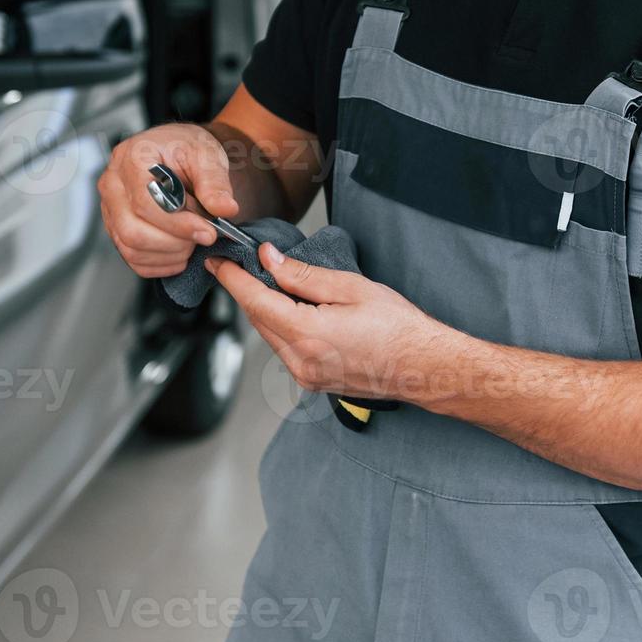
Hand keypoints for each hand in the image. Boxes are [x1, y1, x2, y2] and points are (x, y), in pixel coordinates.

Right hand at [98, 123, 237, 278]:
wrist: (184, 155)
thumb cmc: (189, 150)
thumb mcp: (208, 156)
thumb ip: (215, 183)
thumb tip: (224, 208)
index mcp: (131, 157)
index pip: (145, 202)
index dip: (177, 224)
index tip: (207, 231)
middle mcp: (113, 184)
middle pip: (132, 230)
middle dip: (174, 242)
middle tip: (203, 235)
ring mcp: (111, 209)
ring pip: (131, 248)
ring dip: (170, 253)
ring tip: (193, 240)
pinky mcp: (116, 229)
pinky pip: (133, 258)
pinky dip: (162, 263)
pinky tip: (181, 250)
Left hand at [207, 243, 449, 402]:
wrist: (424, 367)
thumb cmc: (399, 328)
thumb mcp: (351, 288)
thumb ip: (303, 275)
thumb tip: (269, 260)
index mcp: (308, 335)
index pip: (256, 302)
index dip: (233, 280)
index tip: (218, 263)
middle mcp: (301, 361)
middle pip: (259, 319)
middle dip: (249, 291)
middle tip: (246, 263)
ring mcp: (305, 376)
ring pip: (270, 335)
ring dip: (267, 309)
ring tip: (276, 282)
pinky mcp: (312, 381)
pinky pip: (285, 349)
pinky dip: (282, 326)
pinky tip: (295, 309)